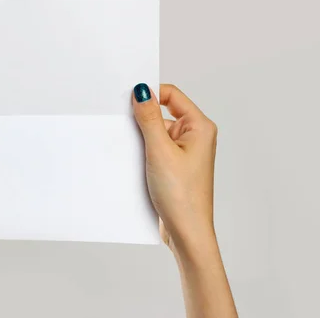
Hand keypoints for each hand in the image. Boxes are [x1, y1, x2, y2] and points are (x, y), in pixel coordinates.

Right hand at [132, 83, 236, 317]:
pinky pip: (154, 149)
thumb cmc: (182, 196)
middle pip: (162, 112)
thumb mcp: (160, 151)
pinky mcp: (173, 166)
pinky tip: (134, 163)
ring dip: (140, 138)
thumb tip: (141, 90)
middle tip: (125, 126)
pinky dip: (142, 152)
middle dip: (142, 118)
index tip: (127, 100)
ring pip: (155, 132)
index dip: (150, 94)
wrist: (187, 233)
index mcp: (199, 127)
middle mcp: (194, 137)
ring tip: (133, 152)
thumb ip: (149, 119)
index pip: (171, 95)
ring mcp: (183, 152)